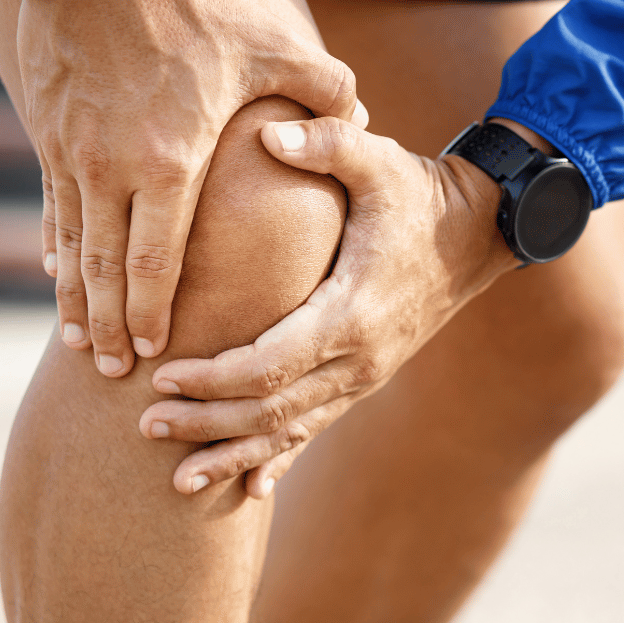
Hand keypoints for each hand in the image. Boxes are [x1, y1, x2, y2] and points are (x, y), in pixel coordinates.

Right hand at [20, 0, 365, 376]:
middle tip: (114, 369)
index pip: (158, 258)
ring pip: (70, 245)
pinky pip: (50, 204)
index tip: (156, 349)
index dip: (153, 310)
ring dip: (75, 299)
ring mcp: (72, 151)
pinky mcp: (50, 131)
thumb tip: (362, 119)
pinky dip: (55, 246)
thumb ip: (325, 91)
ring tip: (81, 342)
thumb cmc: (192, 7)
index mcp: (171, 160)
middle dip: (109, 325)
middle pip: (105, 269)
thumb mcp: (272, 45)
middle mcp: (112, 167)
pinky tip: (58, 274)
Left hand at [140, 116, 524, 496]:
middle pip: (272, 410)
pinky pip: (318, 427)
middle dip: (206, 423)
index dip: (213, 378)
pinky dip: (281, 457)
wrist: (479, 234)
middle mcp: (360, 358)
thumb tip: (268, 133)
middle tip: (144, 425)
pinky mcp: (367, 377)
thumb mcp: (381, 160)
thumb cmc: (421, 195)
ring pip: (292, 431)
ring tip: (179, 481)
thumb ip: (328, 142)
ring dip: (235, 454)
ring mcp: (366, 374)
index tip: (162, 377)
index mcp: (352, 312)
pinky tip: (251, 489)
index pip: (270, 364)